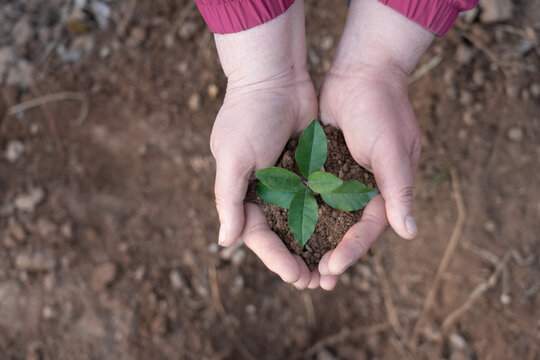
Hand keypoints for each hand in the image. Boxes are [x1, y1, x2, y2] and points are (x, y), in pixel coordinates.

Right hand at [210, 0, 337, 289]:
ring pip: (304, 222)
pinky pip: (319, 199)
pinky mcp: (309, 168)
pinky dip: (329, 218)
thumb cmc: (249, 115)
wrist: (275, 75)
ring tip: (332, 270)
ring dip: (316, 246)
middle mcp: (265, 191)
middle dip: (298, 260)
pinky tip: (344, 235)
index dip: (277, 259)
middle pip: (282, 235)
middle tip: (318, 283)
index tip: (297, 278)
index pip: (259, 236)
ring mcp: (289, 181)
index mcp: (243, 193)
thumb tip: (226, 242)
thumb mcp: (233, 157)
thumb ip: (229, 199)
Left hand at [318, 0, 434, 276]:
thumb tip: (409, 234)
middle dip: (330, 256)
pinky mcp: (322, 166)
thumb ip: (398, 190)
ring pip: (326, 218)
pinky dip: (300, 212)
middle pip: (346, 231)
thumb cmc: (382, 109)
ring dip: (313, 241)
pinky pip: (311, 194)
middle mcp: (364, 189)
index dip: (351, 251)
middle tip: (313, 282)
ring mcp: (342, 179)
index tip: (331, 269)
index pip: (368, 230)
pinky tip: (283, 228)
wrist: (362, 72)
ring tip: (297, 266)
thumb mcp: (392, 150)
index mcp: (386, 190)